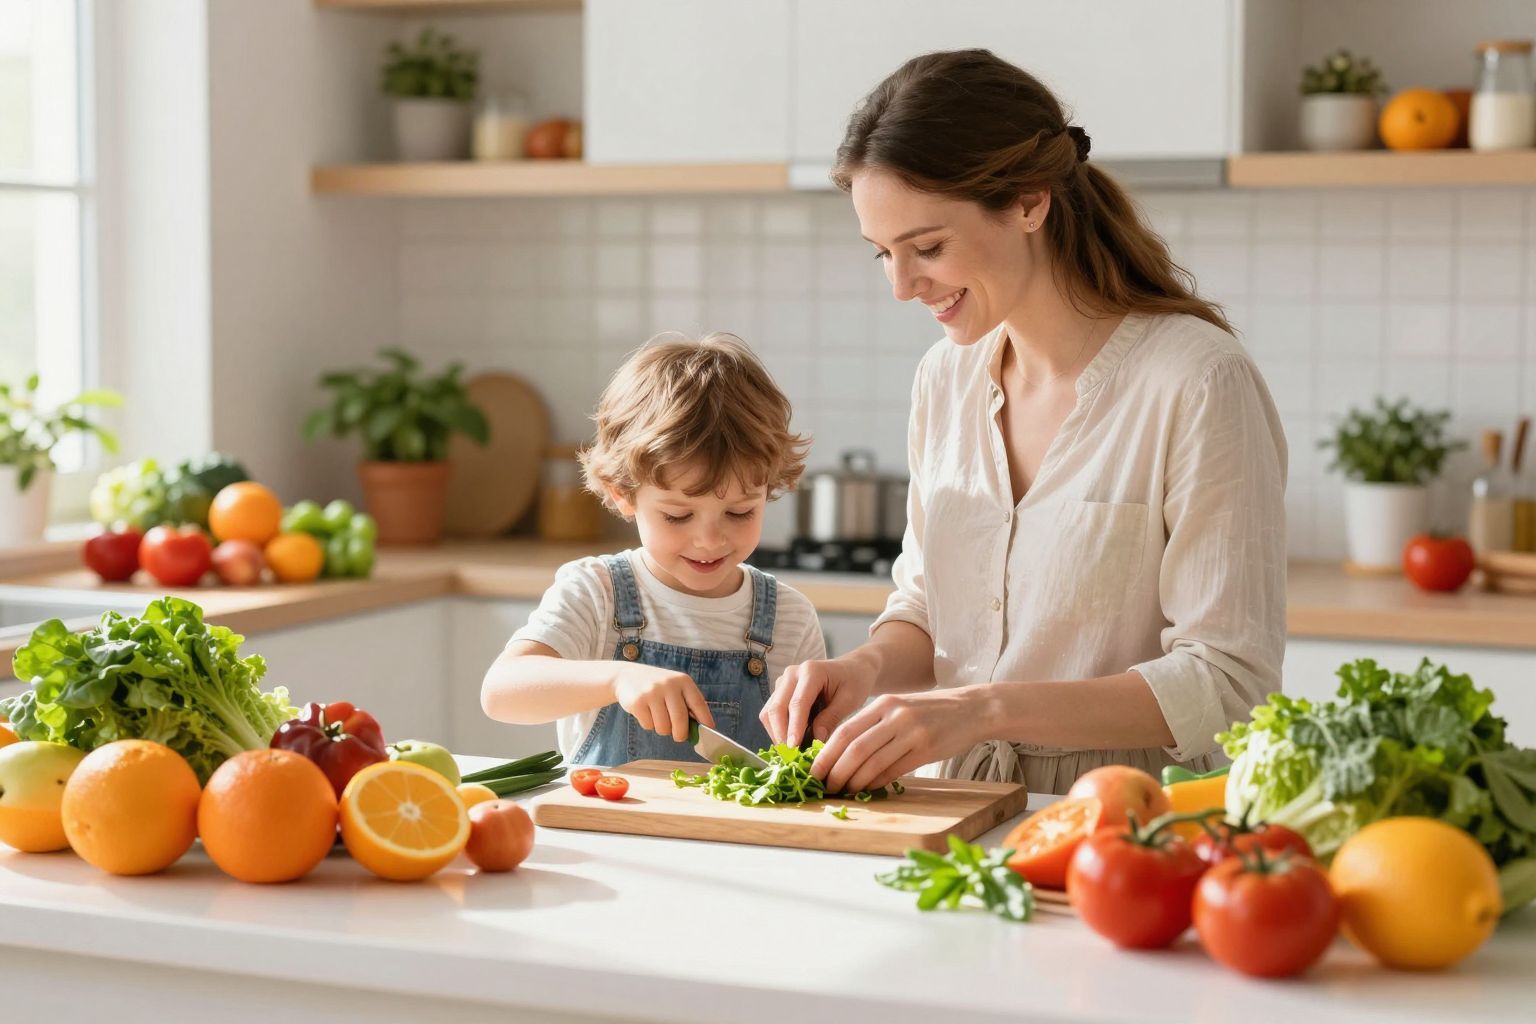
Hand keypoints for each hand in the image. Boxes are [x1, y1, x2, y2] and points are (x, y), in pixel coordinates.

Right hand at [613, 663, 713, 741]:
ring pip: (663, 727)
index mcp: (683, 681)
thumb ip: (687, 704)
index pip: (698, 703)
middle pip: (680, 719)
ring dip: (662, 729)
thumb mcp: (675, 688)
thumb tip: (701, 728)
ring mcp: (652, 692)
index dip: (705, 719)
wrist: (627, 676)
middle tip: (679, 737)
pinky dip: (649, 725)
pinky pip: (649, 725)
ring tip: (658, 718)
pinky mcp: (638, 702)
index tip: (709, 731)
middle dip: (681, 734)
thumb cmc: (658, 687)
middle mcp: (669, 684)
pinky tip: (646, 713)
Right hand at [760, 657, 873, 746]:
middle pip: (776, 707)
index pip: (797, 703)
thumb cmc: (854, 683)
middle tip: (790, 756)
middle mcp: (792, 673)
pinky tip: (790, 742)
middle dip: (780, 733)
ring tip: (791, 752)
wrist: (852, 669)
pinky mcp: (780, 691)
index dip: (794, 727)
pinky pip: (771, 713)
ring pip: (769, 711)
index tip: (794, 748)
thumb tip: (815, 740)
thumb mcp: (850, 700)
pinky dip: (777, 729)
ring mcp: (783, 681)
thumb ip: (831, 718)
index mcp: (811, 671)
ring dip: (776, 733)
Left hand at [812, 686, 984, 794]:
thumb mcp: (901, 708)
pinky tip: (867, 788)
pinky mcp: (926, 749)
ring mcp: (911, 732)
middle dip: (834, 770)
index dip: (826, 753)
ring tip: (842, 791)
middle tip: (824, 785)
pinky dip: (876, 782)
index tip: (813, 770)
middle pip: (853, 747)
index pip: (845, 730)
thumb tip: (845, 755)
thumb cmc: (932, 712)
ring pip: (872, 762)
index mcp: (883, 703)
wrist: (973, 709)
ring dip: (853, 781)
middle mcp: (894, 716)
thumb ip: (875, 726)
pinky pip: (893, 770)